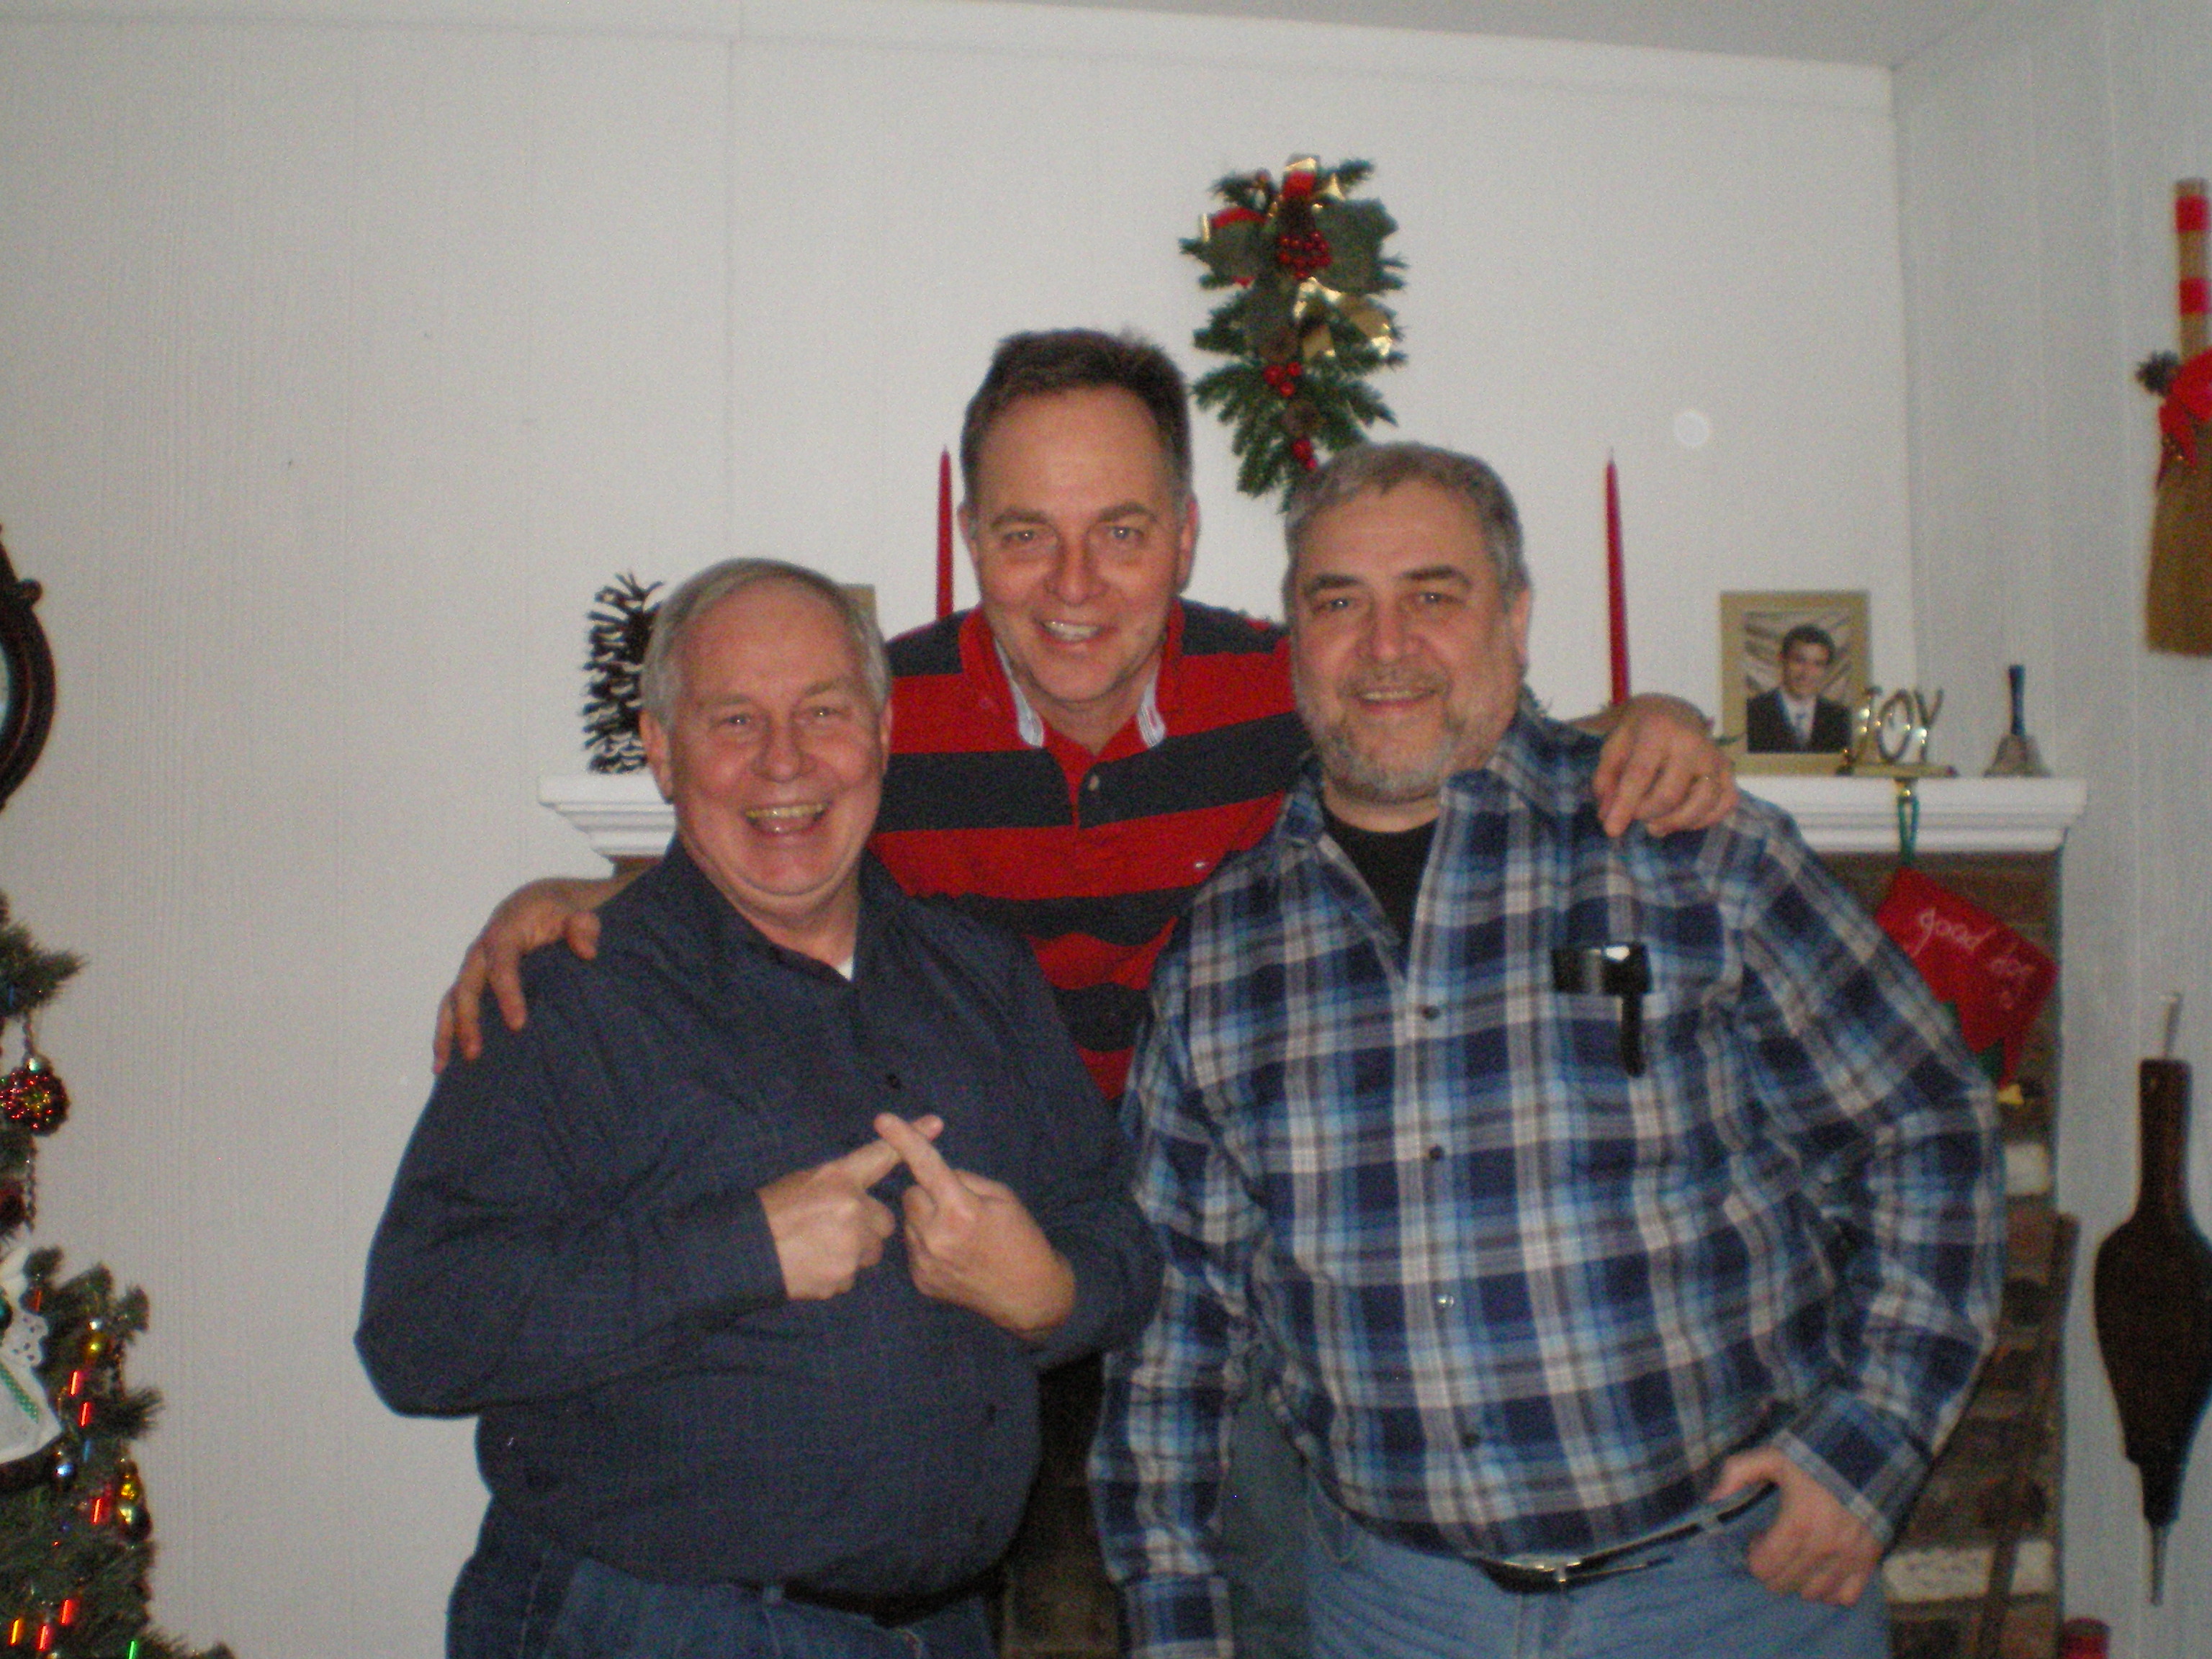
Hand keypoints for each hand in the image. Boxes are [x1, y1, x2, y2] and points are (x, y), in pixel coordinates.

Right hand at [432, 876, 623, 1070]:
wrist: (535, 903)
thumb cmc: (557, 911)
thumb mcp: (575, 912)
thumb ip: (583, 926)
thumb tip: (587, 951)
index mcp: (504, 933)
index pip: (502, 966)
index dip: (508, 995)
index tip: (518, 1024)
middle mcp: (481, 952)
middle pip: (467, 988)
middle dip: (468, 1021)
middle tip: (475, 1053)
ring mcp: (473, 968)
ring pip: (452, 1000)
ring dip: (446, 1032)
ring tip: (443, 1067)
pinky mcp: (472, 981)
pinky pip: (453, 1007)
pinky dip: (446, 1032)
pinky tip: (444, 1062)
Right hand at [759, 1117, 941, 1300]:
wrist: (743, 1253)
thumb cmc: (771, 1212)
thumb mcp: (805, 1181)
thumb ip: (841, 1183)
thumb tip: (865, 1192)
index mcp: (838, 1180)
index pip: (881, 1156)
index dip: (911, 1137)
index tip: (935, 1122)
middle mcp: (851, 1210)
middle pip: (883, 1221)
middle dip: (865, 1226)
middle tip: (831, 1227)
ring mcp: (849, 1247)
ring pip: (870, 1251)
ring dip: (854, 1251)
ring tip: (819, 1247)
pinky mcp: (842, 1277)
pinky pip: (852, 1275)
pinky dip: (838, 1272)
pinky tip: (813, 1265)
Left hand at [874, 1112, 1075, 1339]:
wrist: (1029, 1294)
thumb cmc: (1021, 1238)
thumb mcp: (1002, 1197)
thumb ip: (964, 1180)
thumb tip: (933, 1173)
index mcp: (961, 1210)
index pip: (926, 1166)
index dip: (904, 1140)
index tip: (882, 1120)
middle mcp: (936, 1236)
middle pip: (911, 1194)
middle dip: (929, 1193)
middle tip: (957, 1206)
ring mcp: (926, 1262)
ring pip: (909, 1220)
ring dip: (926, 1218)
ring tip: (957, 1235)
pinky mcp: (921, 1280)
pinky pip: (912, 1245)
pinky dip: (927, 1242)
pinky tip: (953, 1254)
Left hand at [1590, 694, 1738, 837]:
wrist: (1672, 712)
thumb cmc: (1638, 733)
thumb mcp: (1614, 746)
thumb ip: (1606, 779)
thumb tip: (1607, 816)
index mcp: (1658, 730)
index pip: (1640, 774)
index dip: (1624, 805)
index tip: (1612, 830)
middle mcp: (1692, 742)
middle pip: (1670, 794)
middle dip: (1648, 814)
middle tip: (1636, 817)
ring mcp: (1715, 756)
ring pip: (1703, 802)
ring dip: (1676, 822)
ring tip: (1655, 826)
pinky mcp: (1728, 768)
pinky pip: (1725, 803)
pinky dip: (1705, 820)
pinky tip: (1683, 821)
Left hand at [1710, 1447, 1880, 1606]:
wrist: (1868, 1452)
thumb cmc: (1814, 1455)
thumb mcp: (1772, 1455)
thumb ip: (1737, 1473)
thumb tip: (1711, 1500)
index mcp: (1798, 1523)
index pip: (1765, 1566)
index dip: (1754, 1556)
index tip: (1759, 1538)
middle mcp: (1825, 1546)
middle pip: (1785, 1583)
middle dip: (1773, 1569)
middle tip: (1775, 1548)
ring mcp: (1850, 1556)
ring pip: (1814, 1594)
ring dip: (1799, 1581)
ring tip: (1798, 1558)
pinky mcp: (1870, 1560)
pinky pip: (1846, 1597)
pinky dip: (1831, 1591)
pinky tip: (1823, 1571)